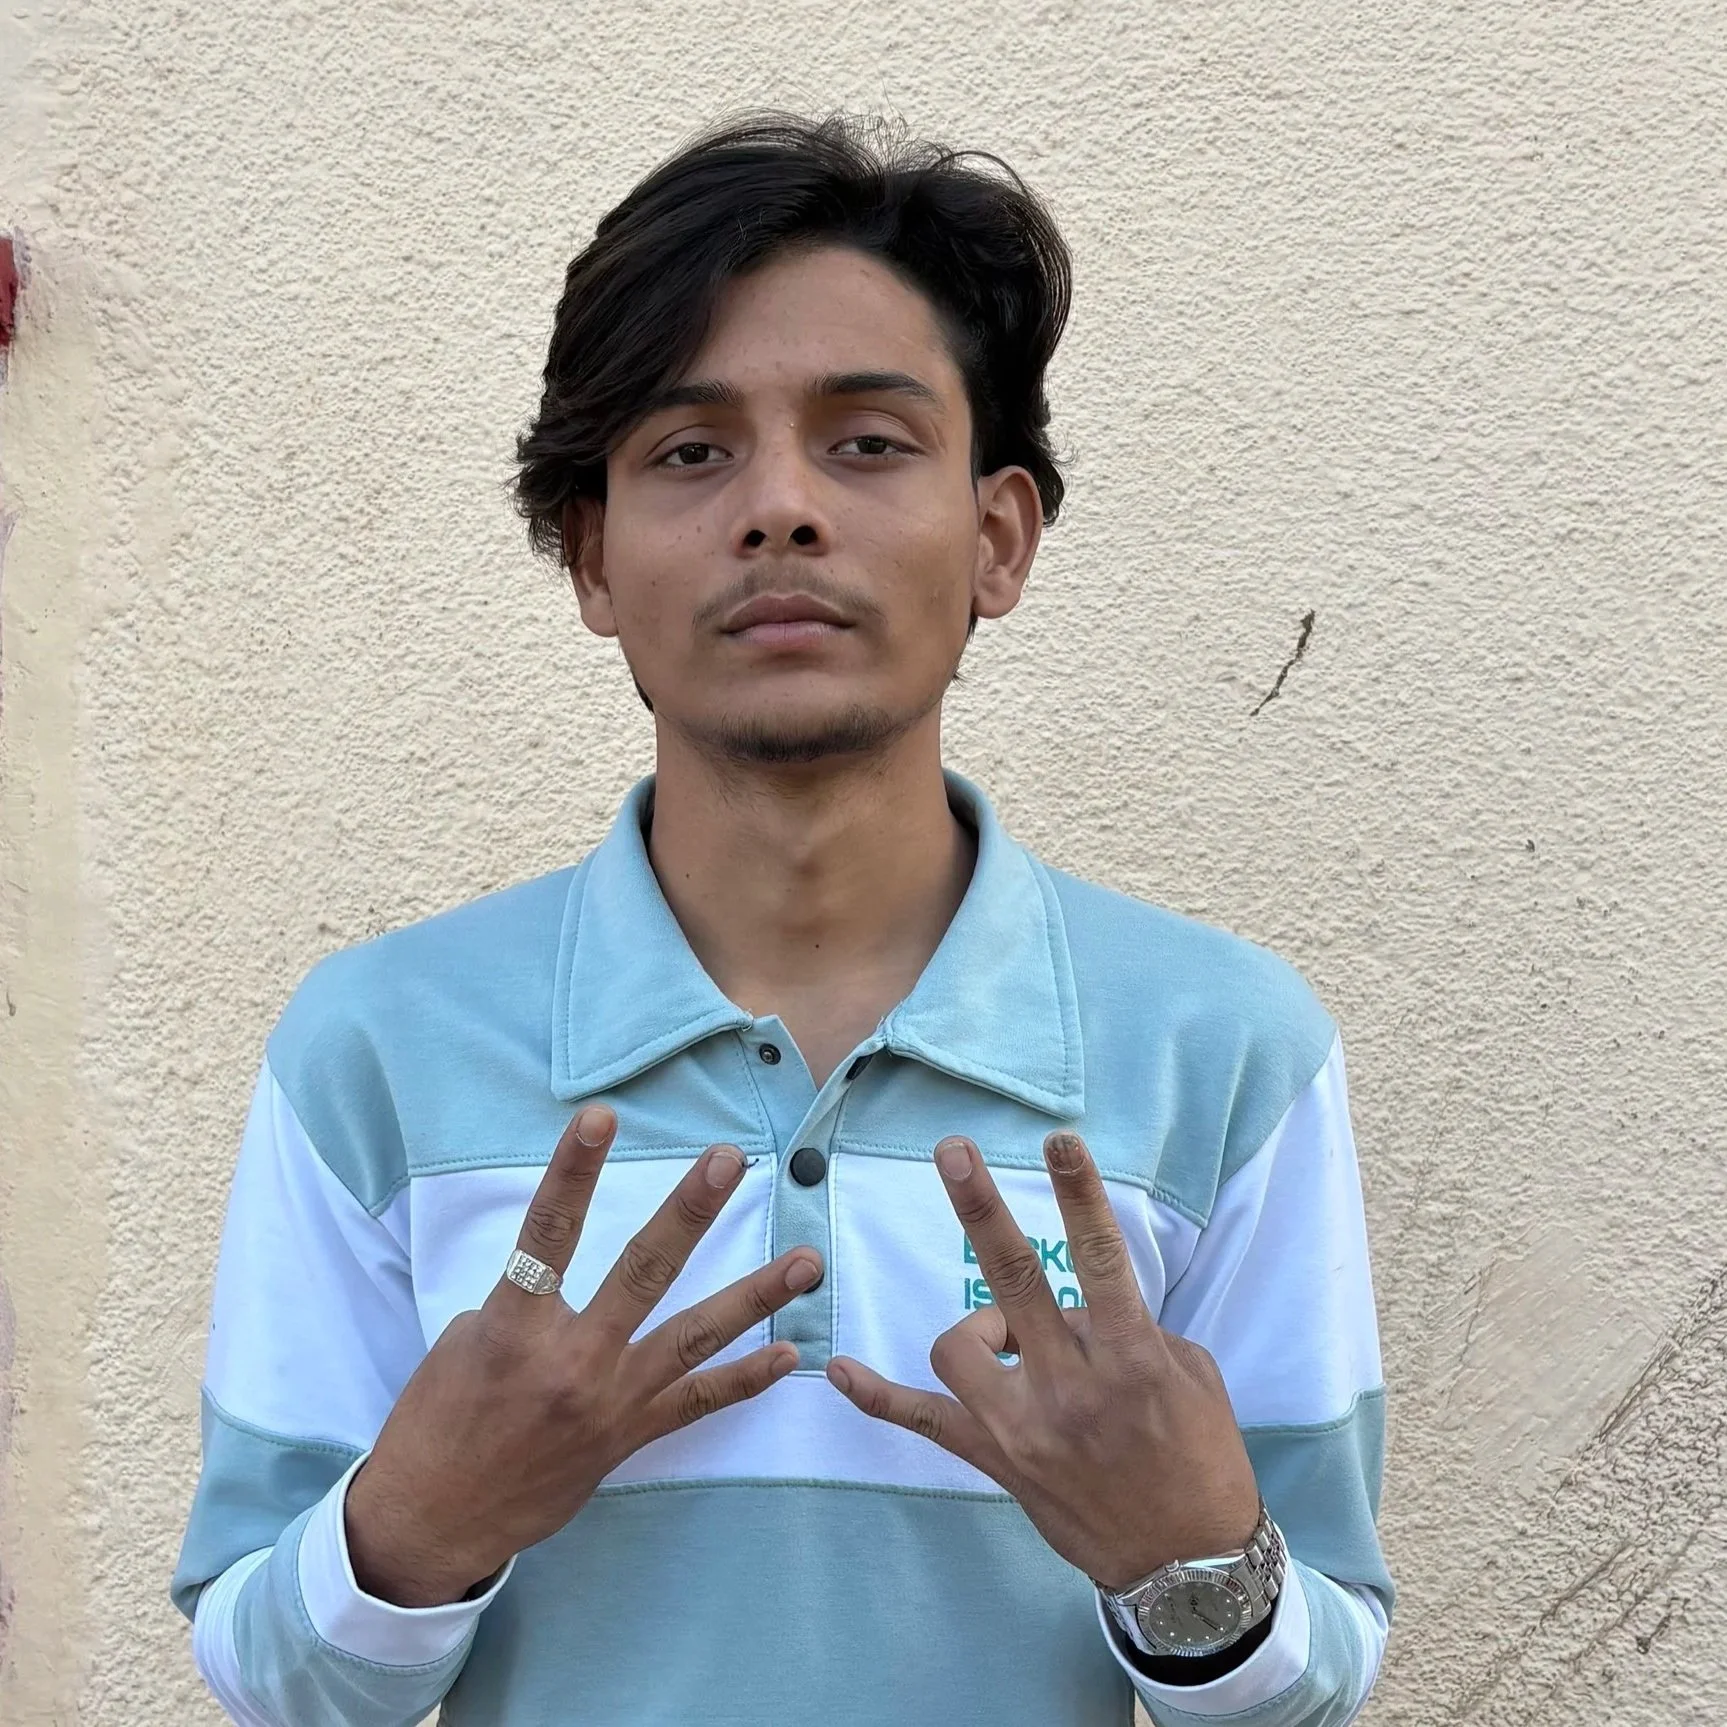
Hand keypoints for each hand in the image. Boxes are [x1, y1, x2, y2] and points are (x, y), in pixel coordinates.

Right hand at [344, 1104, 820, 1605]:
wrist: (435, 1518)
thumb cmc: (437, 1419)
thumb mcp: (463, 1343)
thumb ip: (523, 1303)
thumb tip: (566, 1283)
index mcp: (514, 1327)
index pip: (546, 1233)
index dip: (572, 1172)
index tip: (599, 1117)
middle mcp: (571, 1361)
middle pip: (642, 1271)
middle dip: (690, 1211)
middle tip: (728, 1161)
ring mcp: (609, 1401)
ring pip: (695, 1337)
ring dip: (755, 1296)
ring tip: (808, 1261)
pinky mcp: (628, 1437)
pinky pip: (697, 1403)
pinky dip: (745, 1379)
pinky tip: (788, 1354)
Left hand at [825, 1130, 1257, 1589]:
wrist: (1188, 1566)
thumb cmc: (1201, 1458)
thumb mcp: (1191, 1377)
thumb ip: (1135, 1327)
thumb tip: (1081, 1302)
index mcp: (1132, 1359)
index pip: (1102, 1260)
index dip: (1078, 1195)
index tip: (1058, 1141)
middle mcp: (1072, 1387)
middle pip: (1012, 1281)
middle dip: (981, 1208)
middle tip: (953, 1152)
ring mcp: (1026, 1428)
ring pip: (958, 1344)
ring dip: (978, 1328)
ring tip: (1009, 1343)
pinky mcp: (997, 1460)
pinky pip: (925, 1423)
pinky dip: (879, 1397)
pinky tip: (840, 1369)